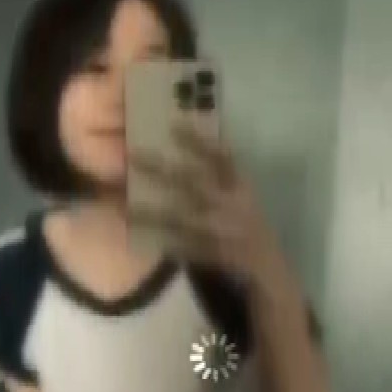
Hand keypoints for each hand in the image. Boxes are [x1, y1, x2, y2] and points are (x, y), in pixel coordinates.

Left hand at [127, 124, 288, 292]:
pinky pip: (180, 248)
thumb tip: (196, 144)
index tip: (173, 125)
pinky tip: (137, 237)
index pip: (221, 158)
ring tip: (124, 207)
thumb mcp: (245, 195)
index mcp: (241, 188)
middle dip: (162, 169)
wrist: (268, 267)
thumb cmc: (252, 225)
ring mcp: (220, 231)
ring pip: (179, 218)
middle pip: (192, 182)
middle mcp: (231, 205)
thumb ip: (224, 175)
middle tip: (132, 154)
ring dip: (151, 213)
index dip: (198, 141)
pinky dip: (160, 243)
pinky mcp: (211, 254)